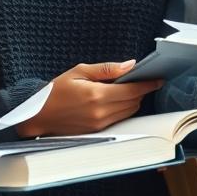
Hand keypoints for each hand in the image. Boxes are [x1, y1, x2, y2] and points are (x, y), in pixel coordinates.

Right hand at [15, 60, 163, 136]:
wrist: (38, 114)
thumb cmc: (55, 90)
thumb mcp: (79, 71)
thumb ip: (106, 69)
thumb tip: (129, 65)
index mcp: (97, 95)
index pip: (132, 91)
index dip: (147, 84)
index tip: (158, 79)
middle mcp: (100, 112)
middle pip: (133, 102)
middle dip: (141, 91)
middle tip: (142, 80)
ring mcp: (100, 124)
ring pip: (129, 112)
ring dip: (133, 100)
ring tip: (129, 88)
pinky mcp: (97, 130)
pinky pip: (119, 119)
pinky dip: (123, 108)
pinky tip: (117, 99)